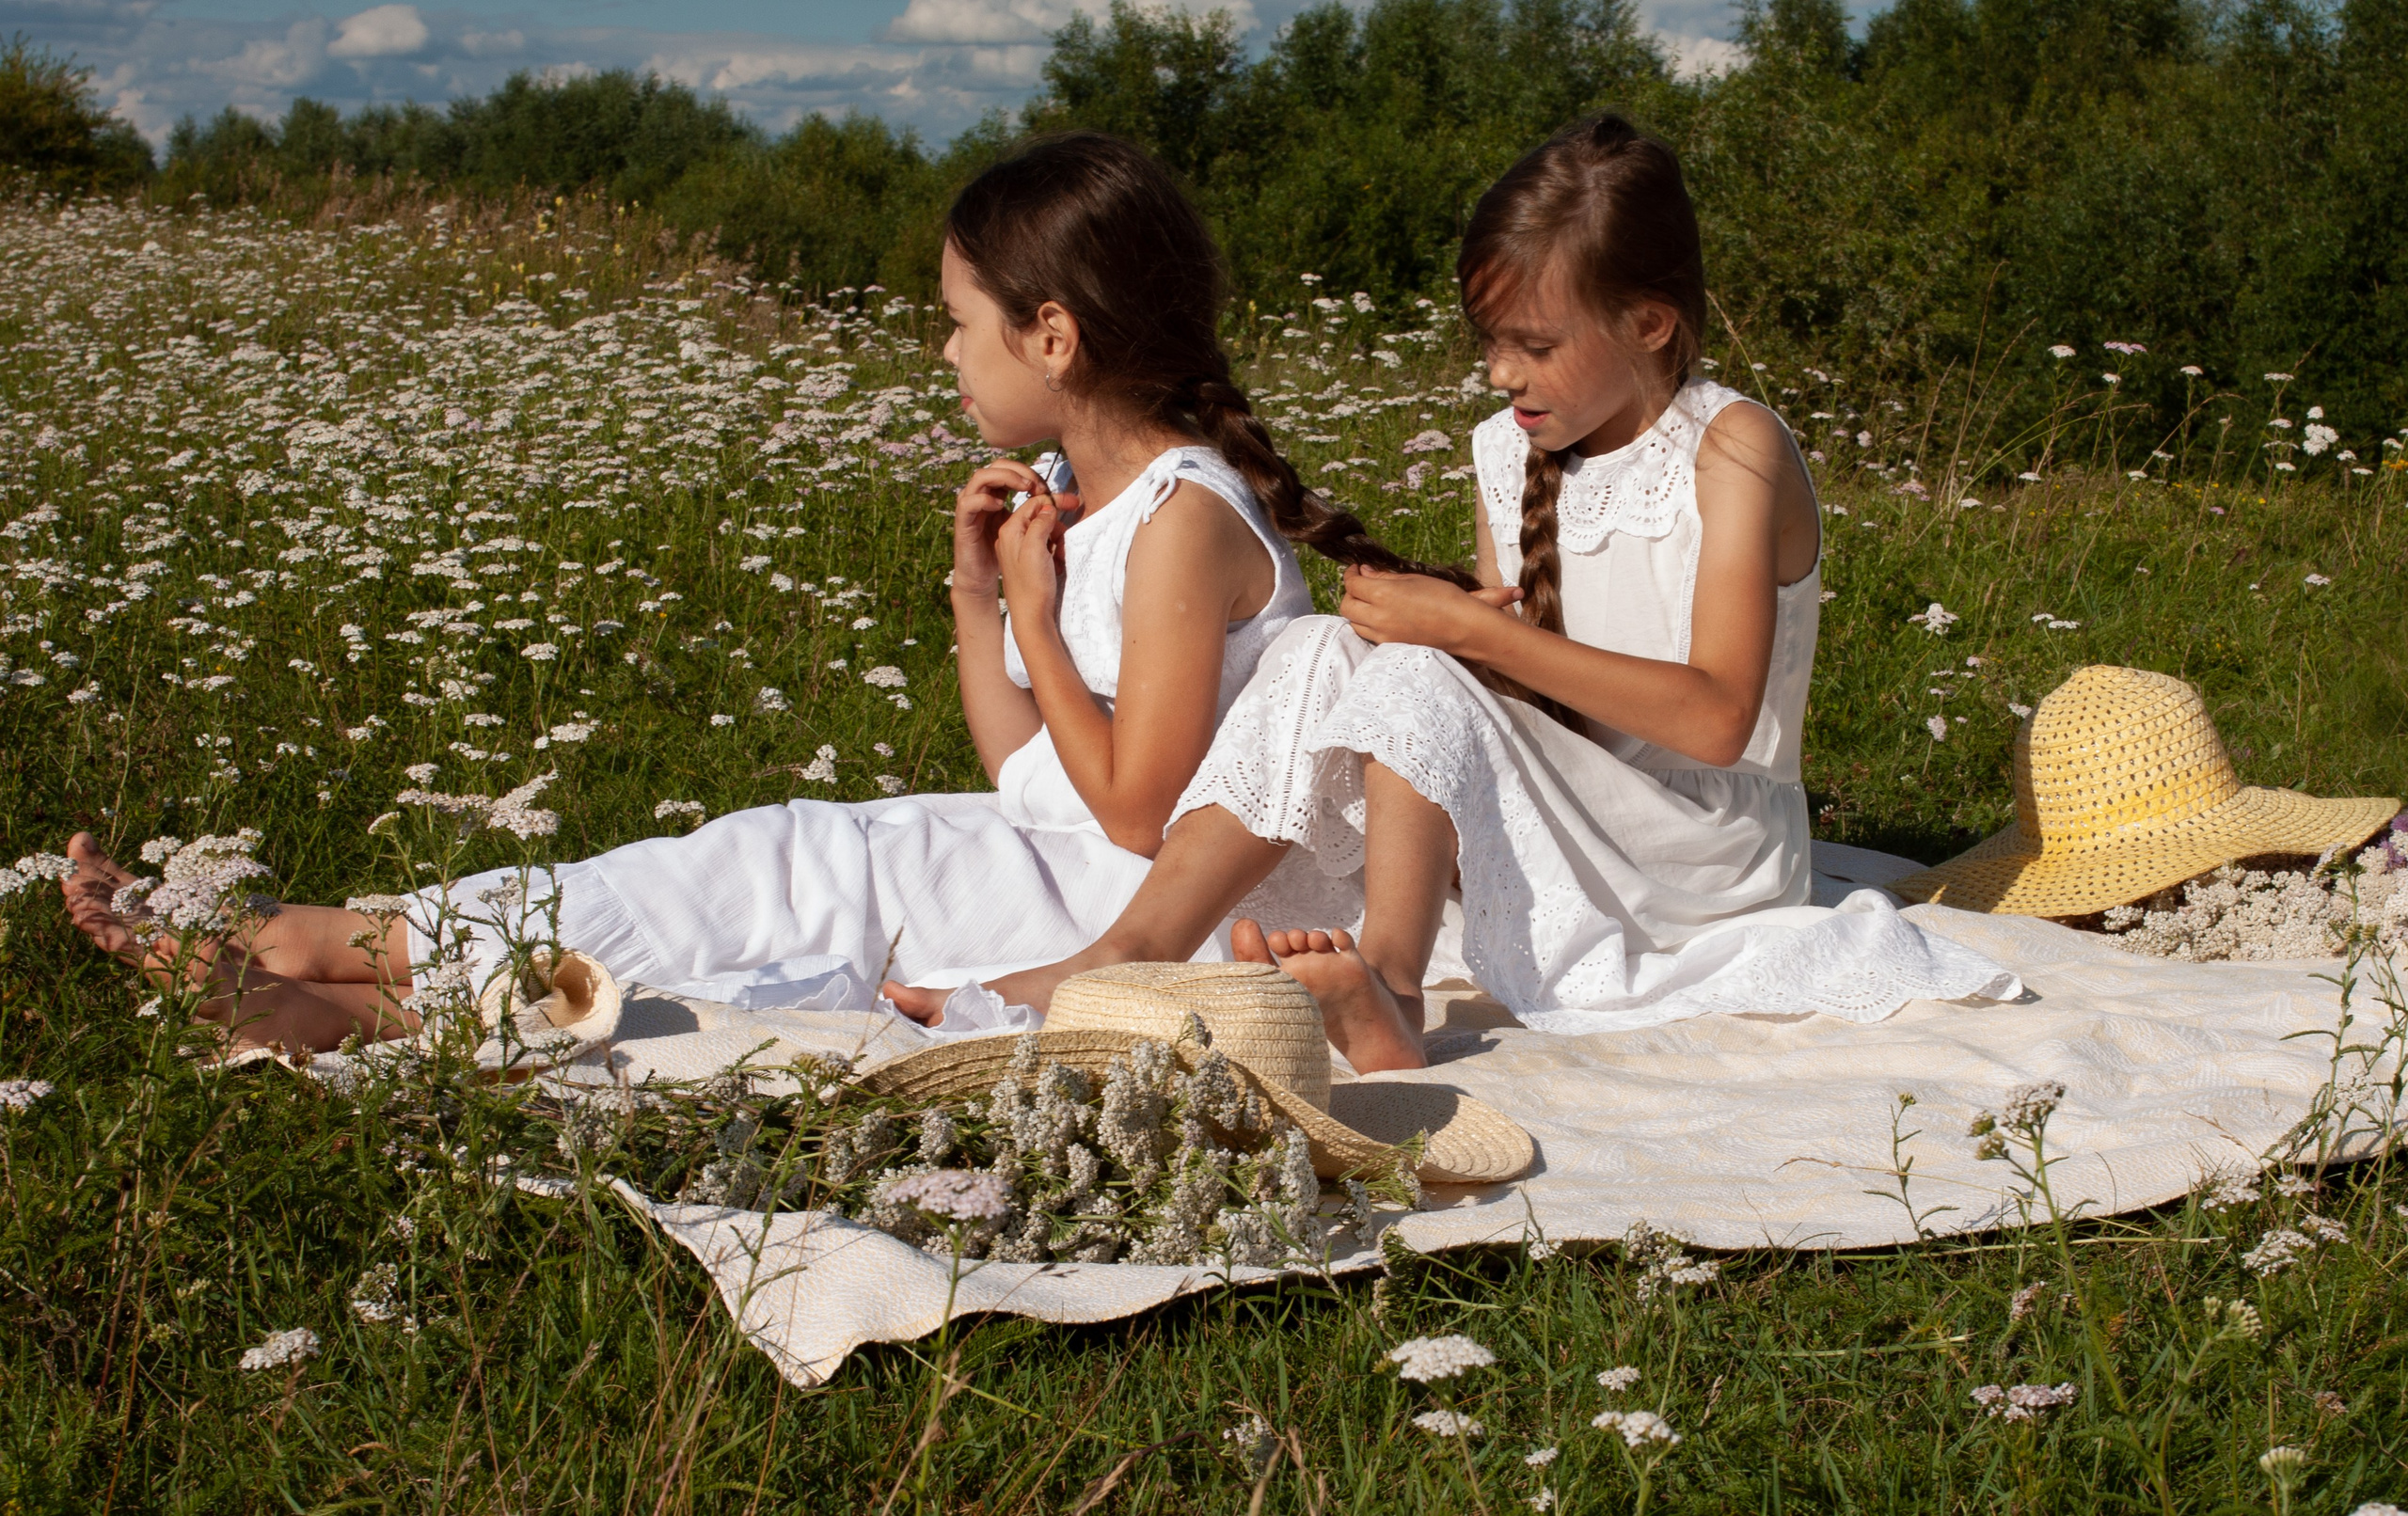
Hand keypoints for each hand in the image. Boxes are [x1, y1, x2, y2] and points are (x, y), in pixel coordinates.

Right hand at [951, 460, 1055, 601]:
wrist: (980, 577)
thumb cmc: (1006, 556)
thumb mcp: (1031, 533)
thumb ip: (1047, 516)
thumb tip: (1069, 501)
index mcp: (999, 495)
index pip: (1013, 470)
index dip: (1031, 474)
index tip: (1048, 490)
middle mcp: (985, 497)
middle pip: (997, 467)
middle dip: (1020, 472)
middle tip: (1037, 486)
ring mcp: (972, 508)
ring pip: (980, 477)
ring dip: (1003, 478)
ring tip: (1023, 489)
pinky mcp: (963, 523)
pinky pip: (968, 502)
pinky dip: (983, 500)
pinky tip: (1000, 506)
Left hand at [996, 490, 1074, 628]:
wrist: (1030, 616)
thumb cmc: (1032, 586)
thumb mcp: (1036, 548)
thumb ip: (1040, 522)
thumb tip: (1048, 507)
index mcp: (1009, 530)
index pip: (1033, 504)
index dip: (1054, 502)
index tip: (1074, 503)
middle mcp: (1010, 537)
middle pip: (1039, 517)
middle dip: (1056, 526)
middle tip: (1064, 541)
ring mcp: (1018, 550)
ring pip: (1043, 532)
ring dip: (1057, 540)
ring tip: (1060, 557)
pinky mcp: (1026, 561)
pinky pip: (1043, 546)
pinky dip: (1054, 551)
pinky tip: (1057, 563)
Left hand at [1338, 564, 1520, 651]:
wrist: (1463, 627)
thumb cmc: (1444, 598)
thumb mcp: (1414, 578)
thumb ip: (1384, 576)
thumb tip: (1365, 572)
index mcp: (1383, 594)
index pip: (1353, 584)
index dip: (1351, 574)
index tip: (1357, 569)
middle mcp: (1378, 616)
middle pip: (1346, 606)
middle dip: (1349, 593)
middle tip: (1361, 584)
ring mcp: (1383, 634)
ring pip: (1354, 623)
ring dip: (1356, 610)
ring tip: (1370, 600)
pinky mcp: (1390, 645)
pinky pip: (1367, 634)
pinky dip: (1367, 624)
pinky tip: (1380, 616)